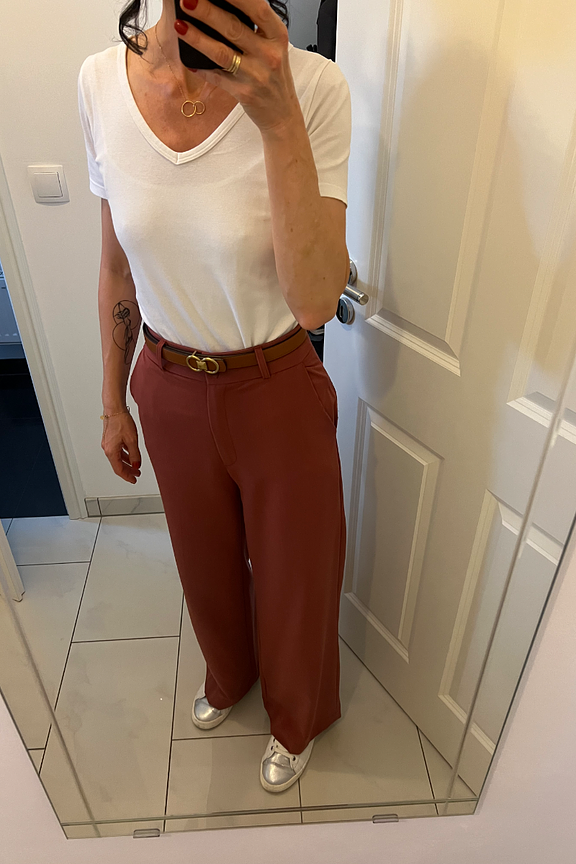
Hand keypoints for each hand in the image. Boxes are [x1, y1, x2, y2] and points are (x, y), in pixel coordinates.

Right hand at [101, 412, 141, 483]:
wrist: (114, 408)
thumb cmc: (121, 421)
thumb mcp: (132, 440)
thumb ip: (135, 454)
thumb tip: (136, 465)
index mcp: (111, 451)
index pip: (119, 469)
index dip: (127, 476)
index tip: (134, 480)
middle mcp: (107, 448)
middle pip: (118, 464)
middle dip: (128, 470)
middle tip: (137, 474)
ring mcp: (108, 444)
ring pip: (118, 457)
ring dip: (127, 462)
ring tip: (136, 466)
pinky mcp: (110, 439)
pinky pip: (117, 451)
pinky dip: (124, 455)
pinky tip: (130, 454)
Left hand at [175, 0, 300, 133]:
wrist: (282, 113)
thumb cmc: (274, 77)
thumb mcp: (272, 47)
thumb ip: (255, 28)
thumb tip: (223, 7)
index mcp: (277, 36)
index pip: (257, 9)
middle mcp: (269, 54)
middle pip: (233, 28)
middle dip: (207, 12)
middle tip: (188, 0)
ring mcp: (256, 75)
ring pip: (222, 53)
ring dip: (198, 38)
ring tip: (180, 25)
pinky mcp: (244, 93)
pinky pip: (218, 78)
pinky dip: (202, 68)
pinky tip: (189, 59)